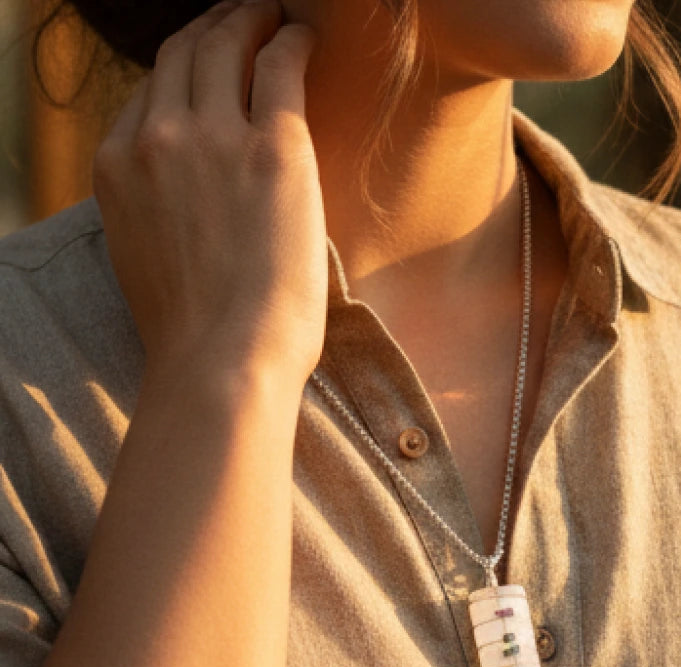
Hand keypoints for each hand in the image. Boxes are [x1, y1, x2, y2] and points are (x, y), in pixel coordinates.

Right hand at [93, 0, 325, 395]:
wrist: (224, 362)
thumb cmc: (200, 339)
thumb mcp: (150, 263)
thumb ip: (159, 216)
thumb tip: (193, 214)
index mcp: (118, 170)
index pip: (147, 97)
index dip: (180, 76)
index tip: (205, 70)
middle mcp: (156, 139)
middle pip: (180, 56)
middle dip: (212, 29)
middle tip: (243, 20)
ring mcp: (211, 137)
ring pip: (223, 46)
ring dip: (248, 19)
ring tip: (273, 14)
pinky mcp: (272, 147)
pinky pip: (280, 68)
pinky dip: (290, 41)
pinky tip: (304, 36)